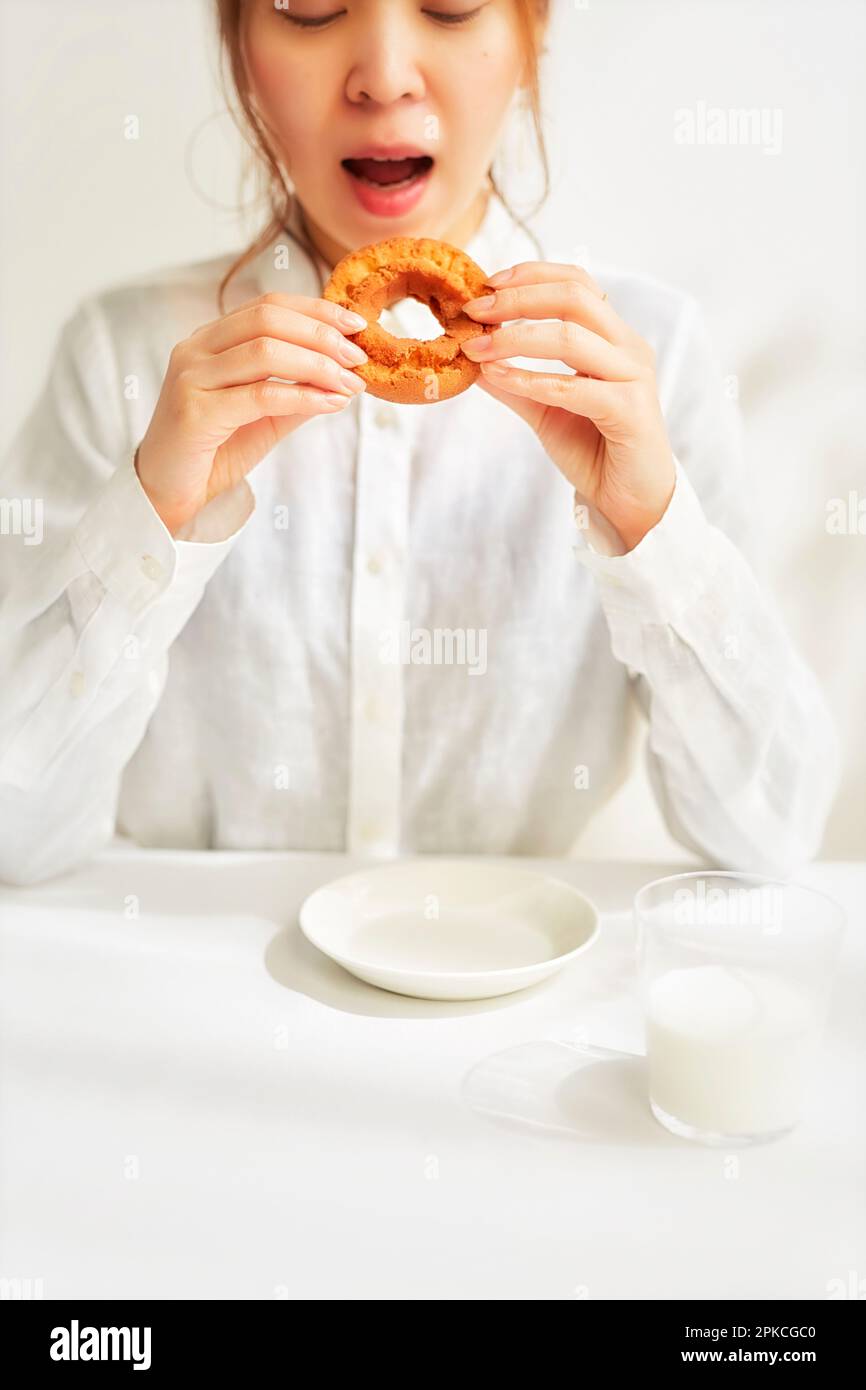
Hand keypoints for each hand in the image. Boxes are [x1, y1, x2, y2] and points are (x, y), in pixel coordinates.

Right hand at [135, 292, 368, 534]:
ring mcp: (191, 377)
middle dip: (321, 334)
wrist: (166, 494)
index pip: (267, 306)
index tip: (355, 324)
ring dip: (318, 365)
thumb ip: (295, 393)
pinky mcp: (195, 412)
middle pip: (267, 319)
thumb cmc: (212, 454)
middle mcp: (196, 350)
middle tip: (358, 356)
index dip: (315, 310)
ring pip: (266, 352)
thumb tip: (343, 378)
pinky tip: (331, 404)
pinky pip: (260, 396)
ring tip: (350, 383)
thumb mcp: (262, 418)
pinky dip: (303, 397)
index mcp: (210, 341)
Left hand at [462, 262, 675, 550]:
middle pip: (574, 298)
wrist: (628, 502)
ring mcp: (633, 376)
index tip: (487, 285)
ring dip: (515, 339)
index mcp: (613, 338)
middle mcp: (628, 348)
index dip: (531, 275)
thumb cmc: (594, 451)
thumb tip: (474, 358)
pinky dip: (530, 380)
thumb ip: (515, 383)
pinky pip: (573, 387)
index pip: (576, 283)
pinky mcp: (630, 411)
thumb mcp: (545, 410)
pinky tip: (498, 379)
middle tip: (474, 311)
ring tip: (477, 349)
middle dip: (518, 299)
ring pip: (572, 338)